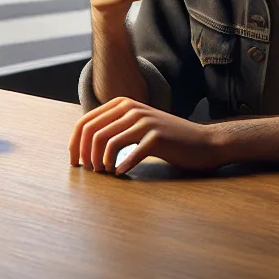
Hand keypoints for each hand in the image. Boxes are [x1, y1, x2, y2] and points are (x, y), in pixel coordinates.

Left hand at [69, 97, 222, 174]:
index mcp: (122, 104)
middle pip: (93, 132)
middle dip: (86, 154)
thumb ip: (114, 128)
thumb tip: (84, 146)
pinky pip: (130, 153)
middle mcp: (131, 108)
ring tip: (106, 172)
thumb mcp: (137, 127)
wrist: (203, 142)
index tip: (75, 162)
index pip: (86, 121)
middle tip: (91, 171)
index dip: (75, 144)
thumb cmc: (167, 140)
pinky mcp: (157, 136)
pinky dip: (122, 166)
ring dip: (102, 162)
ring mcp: (145, 121)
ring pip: (108, 142)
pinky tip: (121, 173)